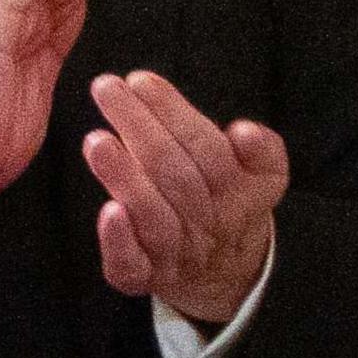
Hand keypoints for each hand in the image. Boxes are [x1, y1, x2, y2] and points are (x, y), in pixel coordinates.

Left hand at [81, 71, 287, 325]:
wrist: (223, 274)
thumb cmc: (225, 201)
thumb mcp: (260, 176)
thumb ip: (262, 151)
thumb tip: (244, 132)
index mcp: (242, 193)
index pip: (207, 148)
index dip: (173, 113)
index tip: (139, 79)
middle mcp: (210, 225)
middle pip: (176, 175)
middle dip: (139, 127)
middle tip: (105, 88)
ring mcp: (175, 255)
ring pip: (154, 217)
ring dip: (124, 178)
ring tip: (96, 140)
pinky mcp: (141, 278)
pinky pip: (131, 265)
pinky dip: (118, 241)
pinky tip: (106, 210)